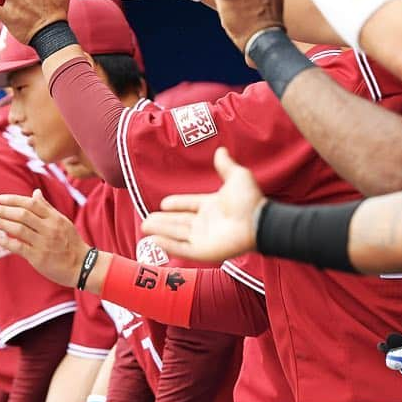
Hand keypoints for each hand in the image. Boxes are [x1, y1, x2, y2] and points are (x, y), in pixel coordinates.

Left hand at [0, 189, 88, 287]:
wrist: (82, 266)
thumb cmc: (71, 243)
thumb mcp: (62, 222)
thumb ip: (47, 208)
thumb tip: (35, 192)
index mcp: (54, 218)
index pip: (31, 204)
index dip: (14, 200)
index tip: (0, 199)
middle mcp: (48, 229)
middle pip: (21, 215)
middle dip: (2, 210)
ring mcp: (43, 243)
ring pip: (17, 229)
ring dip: (0, 223)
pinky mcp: (38, 258)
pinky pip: (18, 247)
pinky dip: (5, 241)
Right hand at [141, 147, 264, 262]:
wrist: (257, 221)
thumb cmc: (250, 201)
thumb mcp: (237, 177)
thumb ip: (226, 165)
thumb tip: (221, 150)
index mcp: (212, 206)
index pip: (189, 205)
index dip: (177, 204)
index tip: (163, 204)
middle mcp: (206, 223)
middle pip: (178, 222)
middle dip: (161, 221)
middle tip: (146, 220)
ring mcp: (204, 238)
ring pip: (176, 234)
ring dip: (160, 231)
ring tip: (144, 227)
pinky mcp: (203, 251)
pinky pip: (181, 248)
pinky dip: (167, 245)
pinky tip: (154, 240)